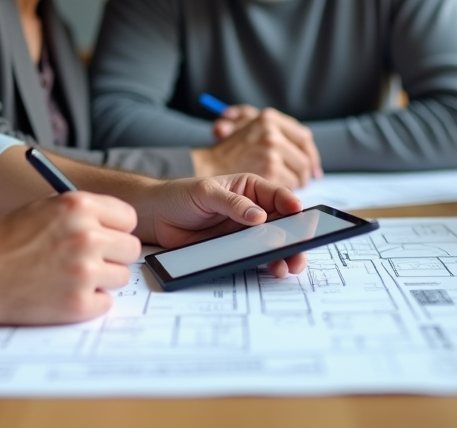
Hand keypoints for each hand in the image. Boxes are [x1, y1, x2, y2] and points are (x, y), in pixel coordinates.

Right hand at [0, 192, 140, 324]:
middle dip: (112, 255)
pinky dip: (88, 302)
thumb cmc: (3, 240)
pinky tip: (61, 294)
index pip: (128, 218)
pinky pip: (105, 303)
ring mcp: (84, 272)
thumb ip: (81, 212)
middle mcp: (87, 236)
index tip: (105, 236)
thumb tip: (116, 225)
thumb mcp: (44, 207)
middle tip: (87, 260)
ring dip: (100, 279)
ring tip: (67, 277)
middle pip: (130, 248)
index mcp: (79, 206)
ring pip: (120, 276)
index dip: (115, 229)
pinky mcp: (78, 304)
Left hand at [141, 174, 307, 279]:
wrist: (156, 216)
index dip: (291, 205)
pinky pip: (255, 257)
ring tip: (289, 265)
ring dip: (283, 254)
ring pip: (272, 243)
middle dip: (294, 236)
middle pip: (282, 223)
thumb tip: (259, 216)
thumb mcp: (206, 192)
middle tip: (300, 249)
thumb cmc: (180, 195)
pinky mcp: (235, 249)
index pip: (277, 195)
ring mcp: (244, 231)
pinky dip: (266, 264)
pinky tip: (273, 269)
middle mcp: (252, 210)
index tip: (300, 215)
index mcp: (249, 188)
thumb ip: (233, 203)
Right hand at [193, 108, 321, 188]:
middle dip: (305, 173)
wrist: (205, 167)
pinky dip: (284, 192)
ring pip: (298, 174)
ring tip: (283, 188)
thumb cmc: (225, 151)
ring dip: (294, 184)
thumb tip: (307, 141)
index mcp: (269, 118)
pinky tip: (272, 192)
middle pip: (304, 158)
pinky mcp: (269, 171)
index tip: (312, 167)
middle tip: (303, 181)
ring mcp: (271, 151)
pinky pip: (289, 185)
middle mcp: (272, 132)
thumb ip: (273, 128)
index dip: (310, 154)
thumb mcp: (246, 126)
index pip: (303, 137)